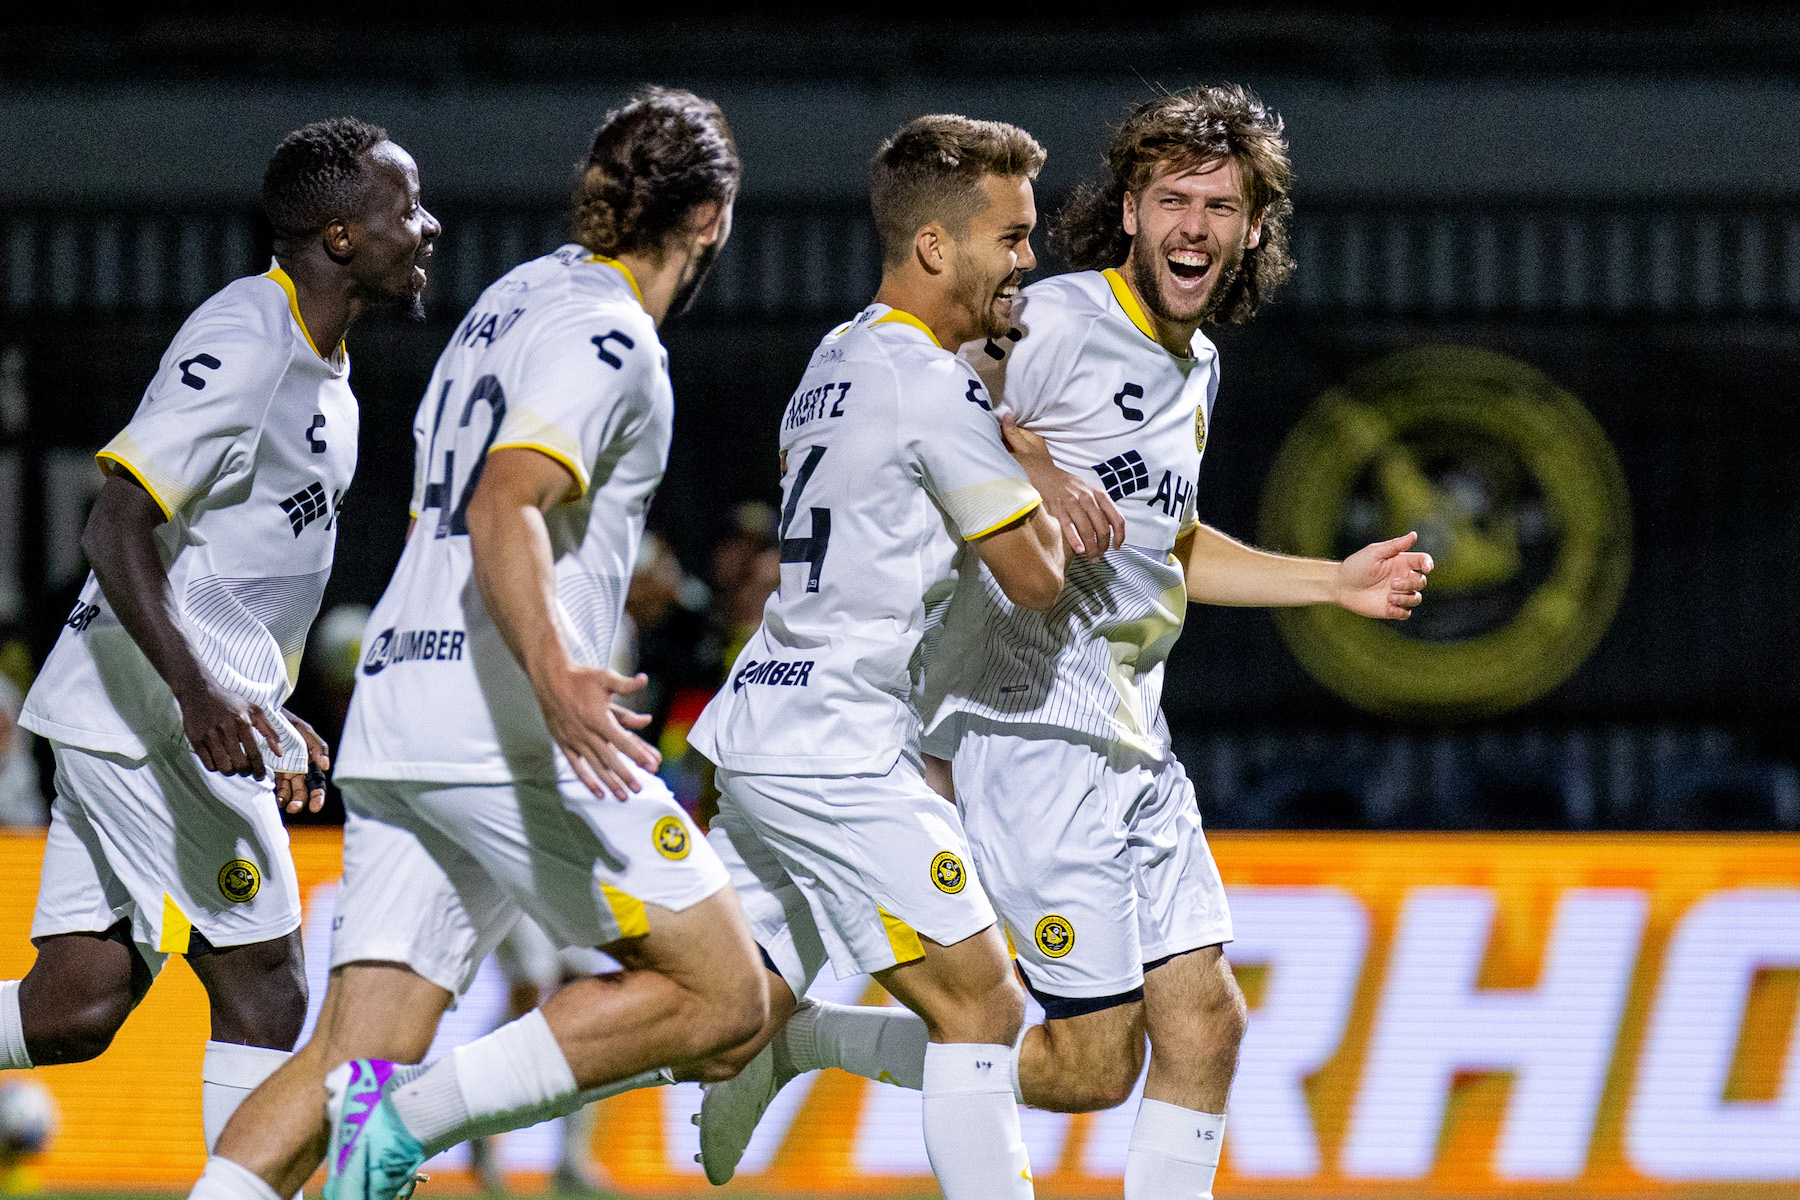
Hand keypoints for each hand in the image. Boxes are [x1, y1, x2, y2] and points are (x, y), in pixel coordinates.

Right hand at [176, 676, 283, 779]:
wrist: (199, 692)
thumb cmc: (230, 702)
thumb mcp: (254, 710)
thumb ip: (269, 731)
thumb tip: (279, 752)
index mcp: (243, 722)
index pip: (254, 754)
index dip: (259, 769)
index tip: (260, 776)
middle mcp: (226, 729)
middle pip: (239, 764)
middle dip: (245, 772)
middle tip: (246, 771)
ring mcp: (209, 735)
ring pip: (224, 767)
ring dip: (231, 772)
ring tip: (233, 768)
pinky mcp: (195, 739)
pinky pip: (208, 764)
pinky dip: (216, 767)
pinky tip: (220, 762)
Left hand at [276, 709, 330, 813]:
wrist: (265, 714)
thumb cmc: (288, 722)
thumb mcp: (304, 730)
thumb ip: (317, 746)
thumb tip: (326, 766)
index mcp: (310, 762)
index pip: (317, 784)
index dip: (317, 796)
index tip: (314, 807)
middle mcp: (298, 770)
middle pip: (303, 791)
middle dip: (300, 801)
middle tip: (293, 807)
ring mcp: (284, 771)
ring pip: (288, 792)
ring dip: (287, 801)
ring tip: (282, 804)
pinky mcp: (270, 770)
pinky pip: (273, 786)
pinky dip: (274, 794)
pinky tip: (272, 798)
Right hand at [536, 665, 661, 800]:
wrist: (551, 679)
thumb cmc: (581, 678)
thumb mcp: (606, 678)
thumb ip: (626, 684)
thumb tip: (645, 679)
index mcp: (599, 719)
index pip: (623, 741)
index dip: (637, 754)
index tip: (650, 766)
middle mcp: (587, 733)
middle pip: (610, 759)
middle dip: (625, 775)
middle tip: (639, 789)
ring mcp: (575, 740)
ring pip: (595, 766)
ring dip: (609, 782)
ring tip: (623, 797)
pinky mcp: (564, 744)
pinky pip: (577, 767)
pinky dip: (588, 781)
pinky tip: (599, 793)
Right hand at [1000, 413, 1124, 558]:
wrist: (1046, 475)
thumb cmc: (1070, 487)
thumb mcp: (1091, 492)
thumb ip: (1102, 508)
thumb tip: (1112, 530)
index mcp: (1100, 495)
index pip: (1117, 519)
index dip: (1120, 536)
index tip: (1117, 547)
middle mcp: (1088, 498)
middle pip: (1103, 528)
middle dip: (1103, 546)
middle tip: (1099, 555)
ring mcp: (1073, 503)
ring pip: (1088, 530)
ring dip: (1091, 548)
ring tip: (1091, 557)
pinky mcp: (1058, 508)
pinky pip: (1069, 528)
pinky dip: (1076, 541)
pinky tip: (1079, 550)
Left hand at [1335, 531, 1433, 618]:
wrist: (1340, 585)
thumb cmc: (1356, 565)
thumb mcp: (1374, 552)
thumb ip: (1395, 545)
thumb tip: (1414, 535)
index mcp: (1401, 562)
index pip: (1423, 561)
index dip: (1428, 564)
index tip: (1426, 568)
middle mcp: (1402, 578)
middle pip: (1421, 581)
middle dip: (1411, 583)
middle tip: (1392, 584)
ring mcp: (1398, 594)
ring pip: (1416, 598)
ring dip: (1407, 598)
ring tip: (1389, 596)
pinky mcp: (1391, 609)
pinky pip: (1405, 613)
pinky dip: (1401, 611)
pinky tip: (1390, 607)